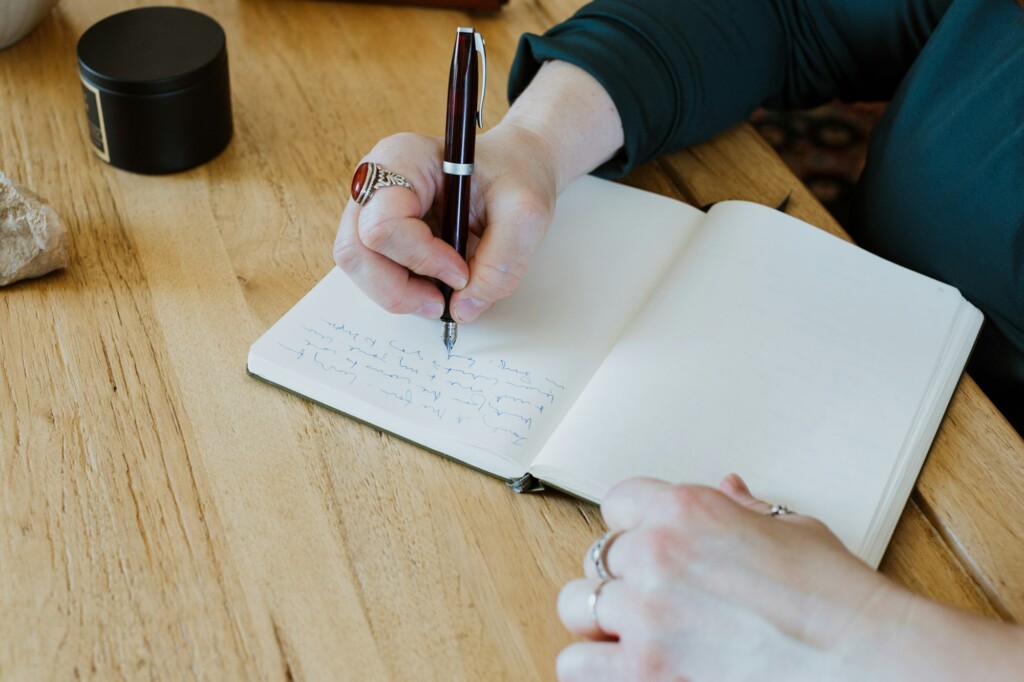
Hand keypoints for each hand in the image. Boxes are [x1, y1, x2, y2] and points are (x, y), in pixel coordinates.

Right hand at [334, 60, 624, 322]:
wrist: (514, 166)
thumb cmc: (515, 174)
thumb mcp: (526, 214)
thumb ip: (501, 263)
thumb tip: (462, 309)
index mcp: (404, 158)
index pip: (385, 222)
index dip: (421, 258)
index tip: (461, 271)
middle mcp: (376, 182)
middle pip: (356, 250)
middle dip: (398, 288)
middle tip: (442, 303)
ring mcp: (371, 208)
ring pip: (357, 265)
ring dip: (397, 292)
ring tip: (441, 296)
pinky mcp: (378, 233)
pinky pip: (371, 271)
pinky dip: (400, 289)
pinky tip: (434, 285)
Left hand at [556, 475, 911, 681]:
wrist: (863, 661)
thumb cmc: (836, 599)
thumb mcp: (793, 530)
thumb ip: (743, 510)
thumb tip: (728, 489)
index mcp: (686, 510)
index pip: (618, 502)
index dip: (633, 526)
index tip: (646, 544)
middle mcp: (656, 557)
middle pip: (597, 556)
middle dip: (621, 576)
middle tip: (652, 596)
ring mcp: (646, 618)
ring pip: (576, 608)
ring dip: (600, 621)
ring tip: (633, 634)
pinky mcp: (644, 675)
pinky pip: (575, 667)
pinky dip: (593, 669)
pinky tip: (625, 668)